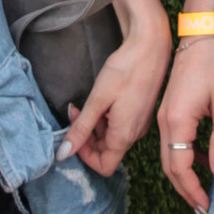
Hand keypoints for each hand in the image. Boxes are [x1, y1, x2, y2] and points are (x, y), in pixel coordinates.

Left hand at [63, 0, 172, 177]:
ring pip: (111, 138)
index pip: (104, 166)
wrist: (150, 47)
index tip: (74, 133)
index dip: (85, 155)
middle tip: (76, 114)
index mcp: (125, 135)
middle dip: (86, 138)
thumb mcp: (97, 100)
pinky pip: (120, 126)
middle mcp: (134, 135)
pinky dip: (106, 118)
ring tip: (87, 104)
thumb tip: (63, 154)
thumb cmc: (125, 71)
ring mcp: (139, 124)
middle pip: (106, 152)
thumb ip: (80, 129)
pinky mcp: (140, 114)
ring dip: (95, 127)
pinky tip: (102, 99)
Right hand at [157, 36, 213, 213]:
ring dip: (184, 176)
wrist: (201, 36)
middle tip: (203, 209)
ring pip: (169, 156)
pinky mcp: (169, 111)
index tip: (207, 207)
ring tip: (204, 192)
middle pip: (169, 167)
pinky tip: (205, 163)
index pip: (180, 167)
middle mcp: (164, 122)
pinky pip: (173, 143)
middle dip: (185, 190)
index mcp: (177, 121)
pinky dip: (185, 159)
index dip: (193, 190)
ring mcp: (164, 116)